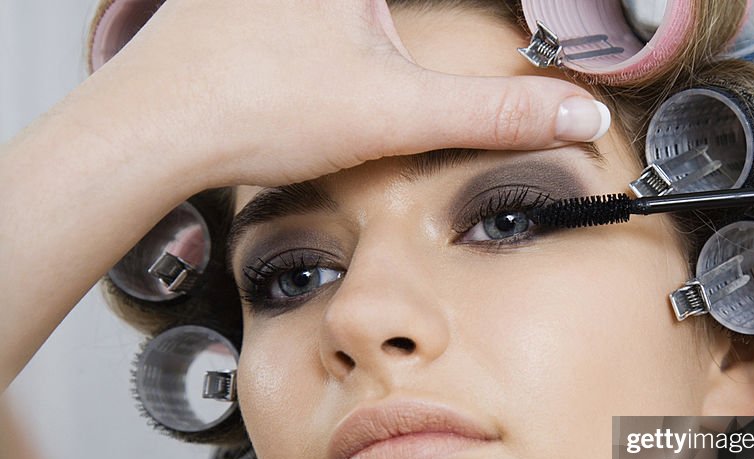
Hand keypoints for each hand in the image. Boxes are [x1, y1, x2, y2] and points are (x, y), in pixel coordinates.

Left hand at [77, 0, 608, 187]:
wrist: (153, 128)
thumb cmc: (255, 107)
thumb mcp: (398, 112)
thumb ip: (496, 113)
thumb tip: (577, 113)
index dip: (515, 0)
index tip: (556, 8)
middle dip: (429, 21)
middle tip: (448, 56)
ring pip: (364, 2)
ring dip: (388, 19)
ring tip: (386, 56)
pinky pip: (324, 4)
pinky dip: (361, 17)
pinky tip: (362, 34)